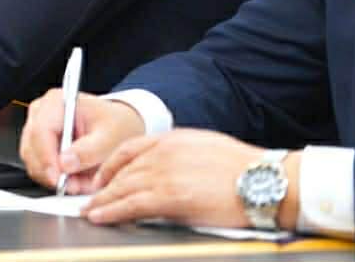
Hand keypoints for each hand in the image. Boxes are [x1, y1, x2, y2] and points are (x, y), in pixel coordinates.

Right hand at [19, 90, 144, 194]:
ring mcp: (37, 130)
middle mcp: (41, 114)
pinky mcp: (39, 147)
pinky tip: (75, 180)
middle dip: (50, 172)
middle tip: (74, 186)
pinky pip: (38, 168)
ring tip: (80, 183)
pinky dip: (55, 179)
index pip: (41, 130)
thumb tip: (65, 164)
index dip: (46, 157)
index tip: (58, 178)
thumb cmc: (116, 125)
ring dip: (53, 178)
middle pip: (31, 148)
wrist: (120, 128)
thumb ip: (89, 151)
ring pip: (32, 161)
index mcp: (57, 102)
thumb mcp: (111, 137)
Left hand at [84, 130, 299, 230]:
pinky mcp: (170, 196)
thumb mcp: (206, 149)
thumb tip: (166, 172)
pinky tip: (100, 216)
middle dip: (102, 186)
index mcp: (173, 139)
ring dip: (101, 201)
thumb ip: (180, 157)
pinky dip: (111, 210)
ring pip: (122, 187)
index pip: (129, 150)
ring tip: (89, 211)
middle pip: (122, 170)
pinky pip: (131, 204)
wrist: (267, 181)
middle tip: (87, 198)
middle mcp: (163, 153)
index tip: (102, 177)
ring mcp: (164, 174)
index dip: (110, 165)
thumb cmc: (247, 170)